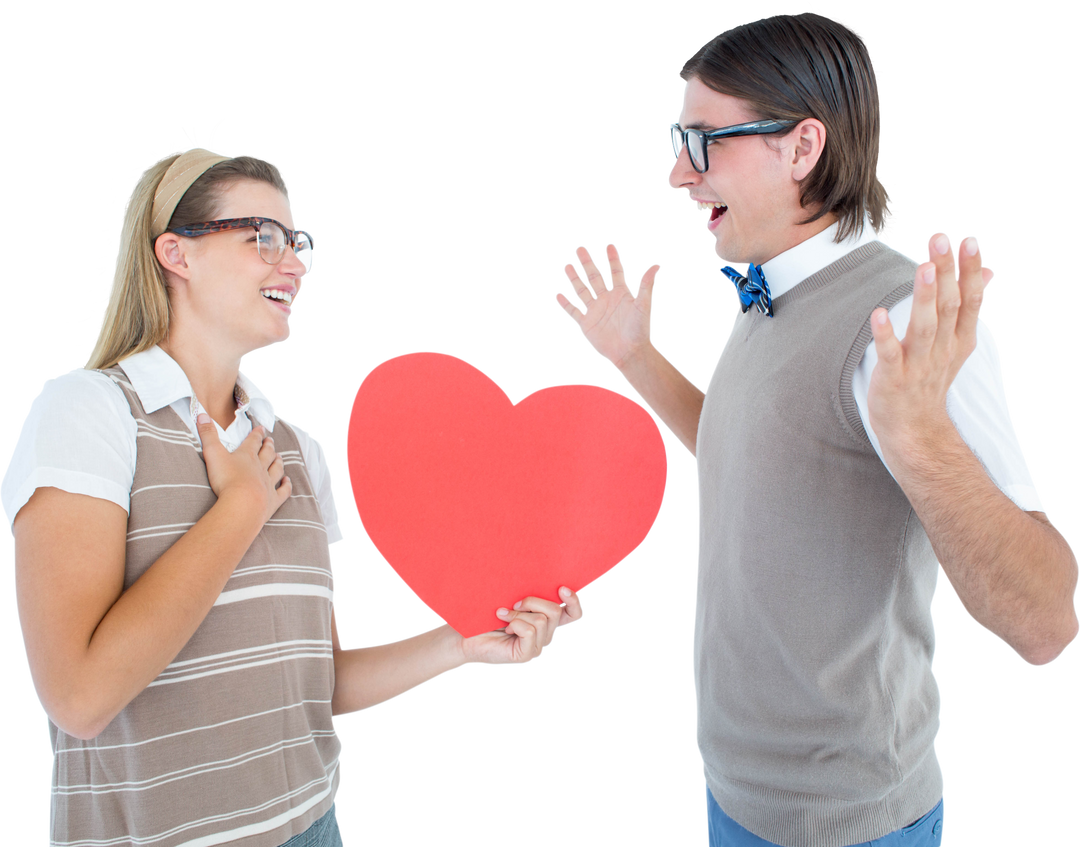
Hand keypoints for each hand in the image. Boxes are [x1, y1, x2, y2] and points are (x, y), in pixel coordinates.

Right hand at [197, 415, 291, 524]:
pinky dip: (287, 486)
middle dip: (268, 446)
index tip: (261, 428)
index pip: (253, 441)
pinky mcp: (273, 500)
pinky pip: (283, 491)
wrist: (242, 505)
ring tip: (279, 457)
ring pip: (276, 470)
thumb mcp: (213, 454)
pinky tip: (287, 482)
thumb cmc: (226, 480)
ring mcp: (268, 483)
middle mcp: (260, 468)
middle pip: (266, 454)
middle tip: (270, 440)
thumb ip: (207, 435)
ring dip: (278, 462)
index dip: (257, 434)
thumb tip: (202, 414)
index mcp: (246, 456)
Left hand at [460, 586, 584, 666]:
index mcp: (546, 621)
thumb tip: (541, 579)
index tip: (562, 588)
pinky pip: (529, 630)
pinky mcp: (526, 655)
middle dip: (533, 601)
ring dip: (518, 613)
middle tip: (514, 604)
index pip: (574, 615)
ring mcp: (537, 648)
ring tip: (503, 616)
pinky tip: (503, 626)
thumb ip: (528, 595)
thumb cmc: (486, 615)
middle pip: (556, 611)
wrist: (465, 635)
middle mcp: (546, 636)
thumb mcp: (512, 601)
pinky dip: (514, 623)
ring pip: (541, 619)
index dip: (575, 602)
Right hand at [555, 242, 661, 372]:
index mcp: (622, 293)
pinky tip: (558, 294)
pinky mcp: (586, 323)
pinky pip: (572, 312)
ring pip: (581, 290)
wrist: (630, 353)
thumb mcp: (644, 305)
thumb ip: (647, 284)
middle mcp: (607, 298)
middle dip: (587, 262)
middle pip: (594, 276)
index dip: (612, 258)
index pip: (616, 271)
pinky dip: (565, 304)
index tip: (608, 245)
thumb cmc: (640, 330)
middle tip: (579, 247)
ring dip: (574, 278)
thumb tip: (657, 264)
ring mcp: (595, 310)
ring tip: (566, 265)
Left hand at [868, 230, 995, 449]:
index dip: (970, 270)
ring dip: (924, 297)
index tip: (970, 239)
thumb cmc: (931, 378)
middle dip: (946, 272)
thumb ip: (969, 305)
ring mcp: (919, 365)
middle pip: (947, 306)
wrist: (915, 429)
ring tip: (923, 267)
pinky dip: (885, 336)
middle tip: (941, 238)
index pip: (969, 299)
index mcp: (960, 337)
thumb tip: (990, 270)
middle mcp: (943, 348)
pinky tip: (878, 314)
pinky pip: (890, 355)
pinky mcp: (894, 379)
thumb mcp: (958, 341)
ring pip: (925, 328)